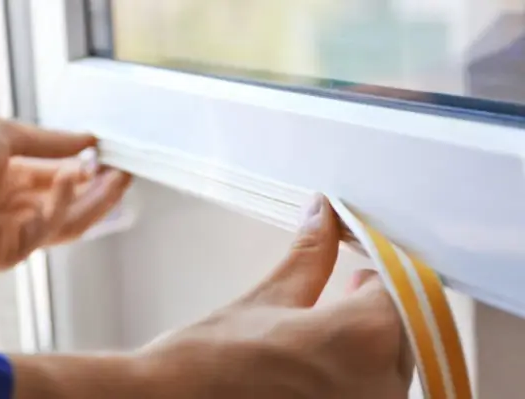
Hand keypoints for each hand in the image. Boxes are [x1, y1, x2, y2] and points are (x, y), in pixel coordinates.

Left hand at [0, 117, 129, 270]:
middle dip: (101, 192)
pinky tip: (70, 179)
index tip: (115, 157)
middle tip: (125, 174)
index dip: (91, 172)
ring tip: (114, 179)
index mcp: (15, 180)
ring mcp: (12, 233)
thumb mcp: (3, 136)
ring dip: (93, 204)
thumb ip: (49, 143)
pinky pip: (43, 231)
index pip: (64, 181)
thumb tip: (88, 139)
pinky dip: (60, 205)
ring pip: (65, 225)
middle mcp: (17, 208)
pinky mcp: (4, 253)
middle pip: (71, 207)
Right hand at [135, 195, 413, 397]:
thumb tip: (323, 215)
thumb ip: (310, 255)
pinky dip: (358, 369)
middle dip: (377, 305)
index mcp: (363, 339)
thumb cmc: (211, 361)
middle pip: (402, 330)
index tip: (362, 258)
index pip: (400, 290)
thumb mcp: (269, 298)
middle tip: (351, 283)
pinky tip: (327, 355)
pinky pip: (369, 390)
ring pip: (390, 364)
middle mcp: (377, 386)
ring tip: (337, 316)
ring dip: (372, 338)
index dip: (380, 269)